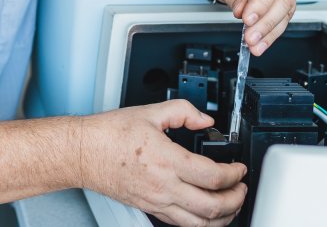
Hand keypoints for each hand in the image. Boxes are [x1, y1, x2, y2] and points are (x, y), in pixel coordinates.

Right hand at [79, 100, 246, 226]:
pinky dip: (201, 223)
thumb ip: (183, 111)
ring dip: (223, 217)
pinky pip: (181, 225)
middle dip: (236, 199)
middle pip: (213, 206)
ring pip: (199, 224)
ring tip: (231, 205)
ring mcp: (157, 202)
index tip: (240, 168)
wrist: (84, 152)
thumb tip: (205, 120)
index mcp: (167, 160)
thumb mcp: (151, 112)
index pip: (213, 177)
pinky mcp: (149, 209)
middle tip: (242, 188)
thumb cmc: (110, 134)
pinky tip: (206, 213)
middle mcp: (164, 187)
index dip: (235, 174)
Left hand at [200, 0, 295, 55]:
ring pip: (284, 13)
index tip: (248, 18)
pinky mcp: (282, 2)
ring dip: (269, 32)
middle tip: (250, 36)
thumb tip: (242, 10)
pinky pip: (281, 20)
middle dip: (266, 22)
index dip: (262, 2)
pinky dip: (270, 34)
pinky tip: (261, 44)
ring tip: (255, 45)